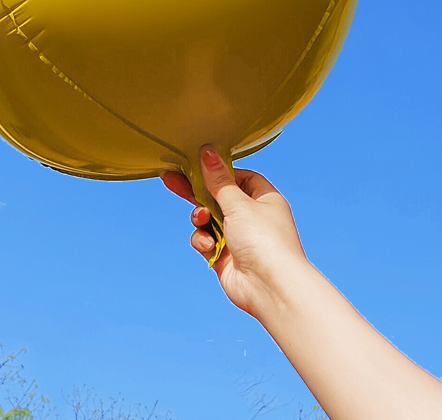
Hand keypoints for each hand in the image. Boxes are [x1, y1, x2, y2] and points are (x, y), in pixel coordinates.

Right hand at [162, 146, 308, 319]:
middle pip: (218, 197)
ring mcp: (239, 238)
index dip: (220, 172)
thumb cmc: (264, 241)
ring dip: (201, 219)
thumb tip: (208, 152)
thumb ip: (218, 180)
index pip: (239, 177)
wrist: (270, 288)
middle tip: (171, 179)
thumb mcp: (239, 203)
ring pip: (208, 220)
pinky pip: (206, 241)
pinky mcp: (226, 257)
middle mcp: (252, 217)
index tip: (199, 165)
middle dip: (197, 192)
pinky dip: (204, 241)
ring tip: (202, 220)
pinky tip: (209, 245)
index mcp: (264, 199)